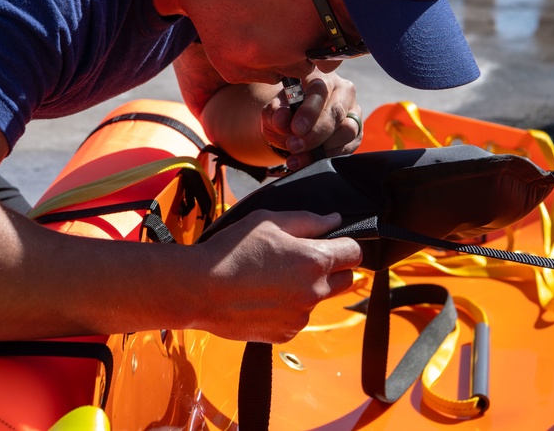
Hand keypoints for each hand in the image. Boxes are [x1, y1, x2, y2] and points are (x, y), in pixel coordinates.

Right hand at [191, 210, 361, 342]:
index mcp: (315, 260)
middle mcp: (315, 292)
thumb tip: (335, 221)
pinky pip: (296, 318)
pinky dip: (287, 308)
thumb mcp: (269, 221)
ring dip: (306, 289)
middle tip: (300, 259)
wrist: (199, 289)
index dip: (344, 244)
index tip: (329, 243)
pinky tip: (262, 297)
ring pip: (317, 300)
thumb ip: (308, 220)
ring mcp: (301, 316)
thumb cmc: (232, 250)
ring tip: (272, 278)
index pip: (355, 253)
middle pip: (346, 280)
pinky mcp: (285, 334)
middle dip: (331, 268)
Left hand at [261, 70, 361, 169]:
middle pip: (336, 112)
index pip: (320, 91)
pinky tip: (310, 161)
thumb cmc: (285, 112)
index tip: (296, 128)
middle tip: (294, 145)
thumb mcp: (273, 111)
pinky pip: (349, 146)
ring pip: (347, 130)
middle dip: (315, 134)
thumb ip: (275, 112)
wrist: (293, 126)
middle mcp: (342, 91)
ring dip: (322, 148)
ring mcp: (353, 111)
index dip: (309, 111)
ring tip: (298, 157)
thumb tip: (282, 119)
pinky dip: (328, 156)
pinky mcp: (357, 131)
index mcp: (320, 77)